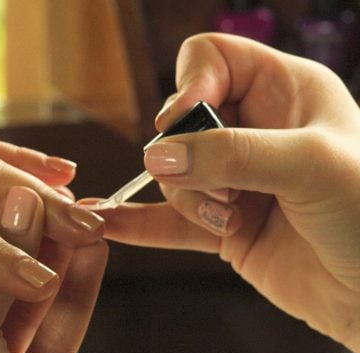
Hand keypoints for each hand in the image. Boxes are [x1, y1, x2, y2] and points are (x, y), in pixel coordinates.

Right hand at [92, 33, 359, 352]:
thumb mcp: (309, 166)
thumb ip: (232, 154)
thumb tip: (157, 156)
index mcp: (285, 91)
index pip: (211, 60)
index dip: (188, 85)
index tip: (183, 121)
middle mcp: (255, 130)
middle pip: (181, 123)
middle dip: (190, 158)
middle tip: (224, 188)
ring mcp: (236, 180)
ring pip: (173, 174)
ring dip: (190, 200)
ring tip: (228, 220)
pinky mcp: (223, 225)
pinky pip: (169, 221)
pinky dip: (140, 224)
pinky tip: (108, 223)